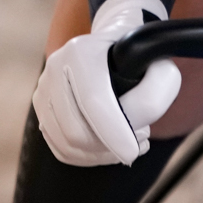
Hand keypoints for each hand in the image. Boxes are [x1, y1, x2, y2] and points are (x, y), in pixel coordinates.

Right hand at [33, 0, 181, 166]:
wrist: (112, 46)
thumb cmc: (137, 58)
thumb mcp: (159, 65)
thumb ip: (156, 92)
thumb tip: (136, 127)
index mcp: (81, 52)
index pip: (93, 101)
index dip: (113, 132)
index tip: (133, 152)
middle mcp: (55, 70)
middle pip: (76, 132)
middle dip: (111, 145)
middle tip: (141, 135)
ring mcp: (44, 91)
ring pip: (68, 145)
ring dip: (104, 153)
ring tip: (130, 138)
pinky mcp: (43, 111)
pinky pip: (62, 149)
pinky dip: (90, 157)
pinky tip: (112, 145)